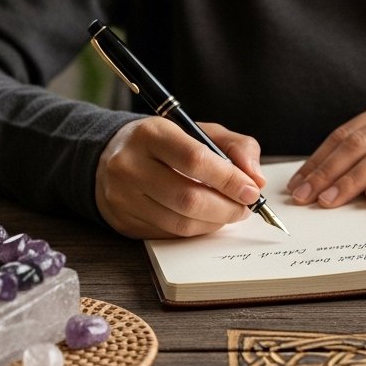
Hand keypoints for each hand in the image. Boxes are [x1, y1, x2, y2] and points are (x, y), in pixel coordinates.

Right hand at [95, 117, 265, 238]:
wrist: (109, 157)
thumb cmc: (164, 144)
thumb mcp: (200, 131)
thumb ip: (235, 147)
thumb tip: (256, 179)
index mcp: (151, 134)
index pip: (195, 160)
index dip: (229, 179)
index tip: (251, 191)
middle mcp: (130, 165)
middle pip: (188, 198)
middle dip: (227, 207)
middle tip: (245, 207)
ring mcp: (122, 197)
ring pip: (180, 223)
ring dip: (214, 222)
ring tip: (229, 212)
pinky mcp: (123, 221)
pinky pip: (169, 235)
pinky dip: (196, 230)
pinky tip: (205, 219)